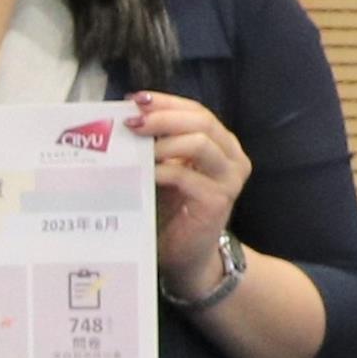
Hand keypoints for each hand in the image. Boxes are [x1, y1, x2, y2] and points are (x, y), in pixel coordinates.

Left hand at [132, 92, 251, 296]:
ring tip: (137, 144)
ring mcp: (229, 179)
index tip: (135, 100)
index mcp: (220, 143)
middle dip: (163, 116)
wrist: (187, 257)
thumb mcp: (164, 169)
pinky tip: (145, 172)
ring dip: (164, 140)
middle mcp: (232, 157)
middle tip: (132, 121)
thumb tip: (124, 116)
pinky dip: (162, 170)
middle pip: (201, 120)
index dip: (166, 102)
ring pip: (200, 142)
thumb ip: (156, 145)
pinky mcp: (218, 200)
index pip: (195, 110)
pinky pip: (187, 176)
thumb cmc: (172, 211)